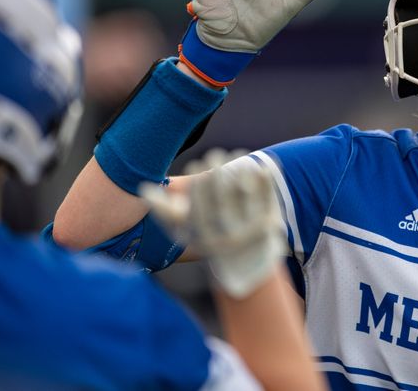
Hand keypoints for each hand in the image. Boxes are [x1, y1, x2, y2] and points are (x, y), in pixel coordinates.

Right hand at [139, 149, 284, 297]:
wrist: (249, 266)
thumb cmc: (211, 240)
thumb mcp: (187, 234)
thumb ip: (165, 213)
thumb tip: (145, 189)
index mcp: (207, 240)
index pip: (199, 208)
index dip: (197, 185)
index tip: (196, 166)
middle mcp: (230, 238)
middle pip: (222, 200)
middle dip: (217, 173)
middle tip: (215, 154)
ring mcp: (253, 232)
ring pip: (246, 196)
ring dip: (241, 170)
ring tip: (235, 152)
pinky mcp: (272, 224)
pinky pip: (268, 197)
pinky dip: (265, 179)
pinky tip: (261, 164)